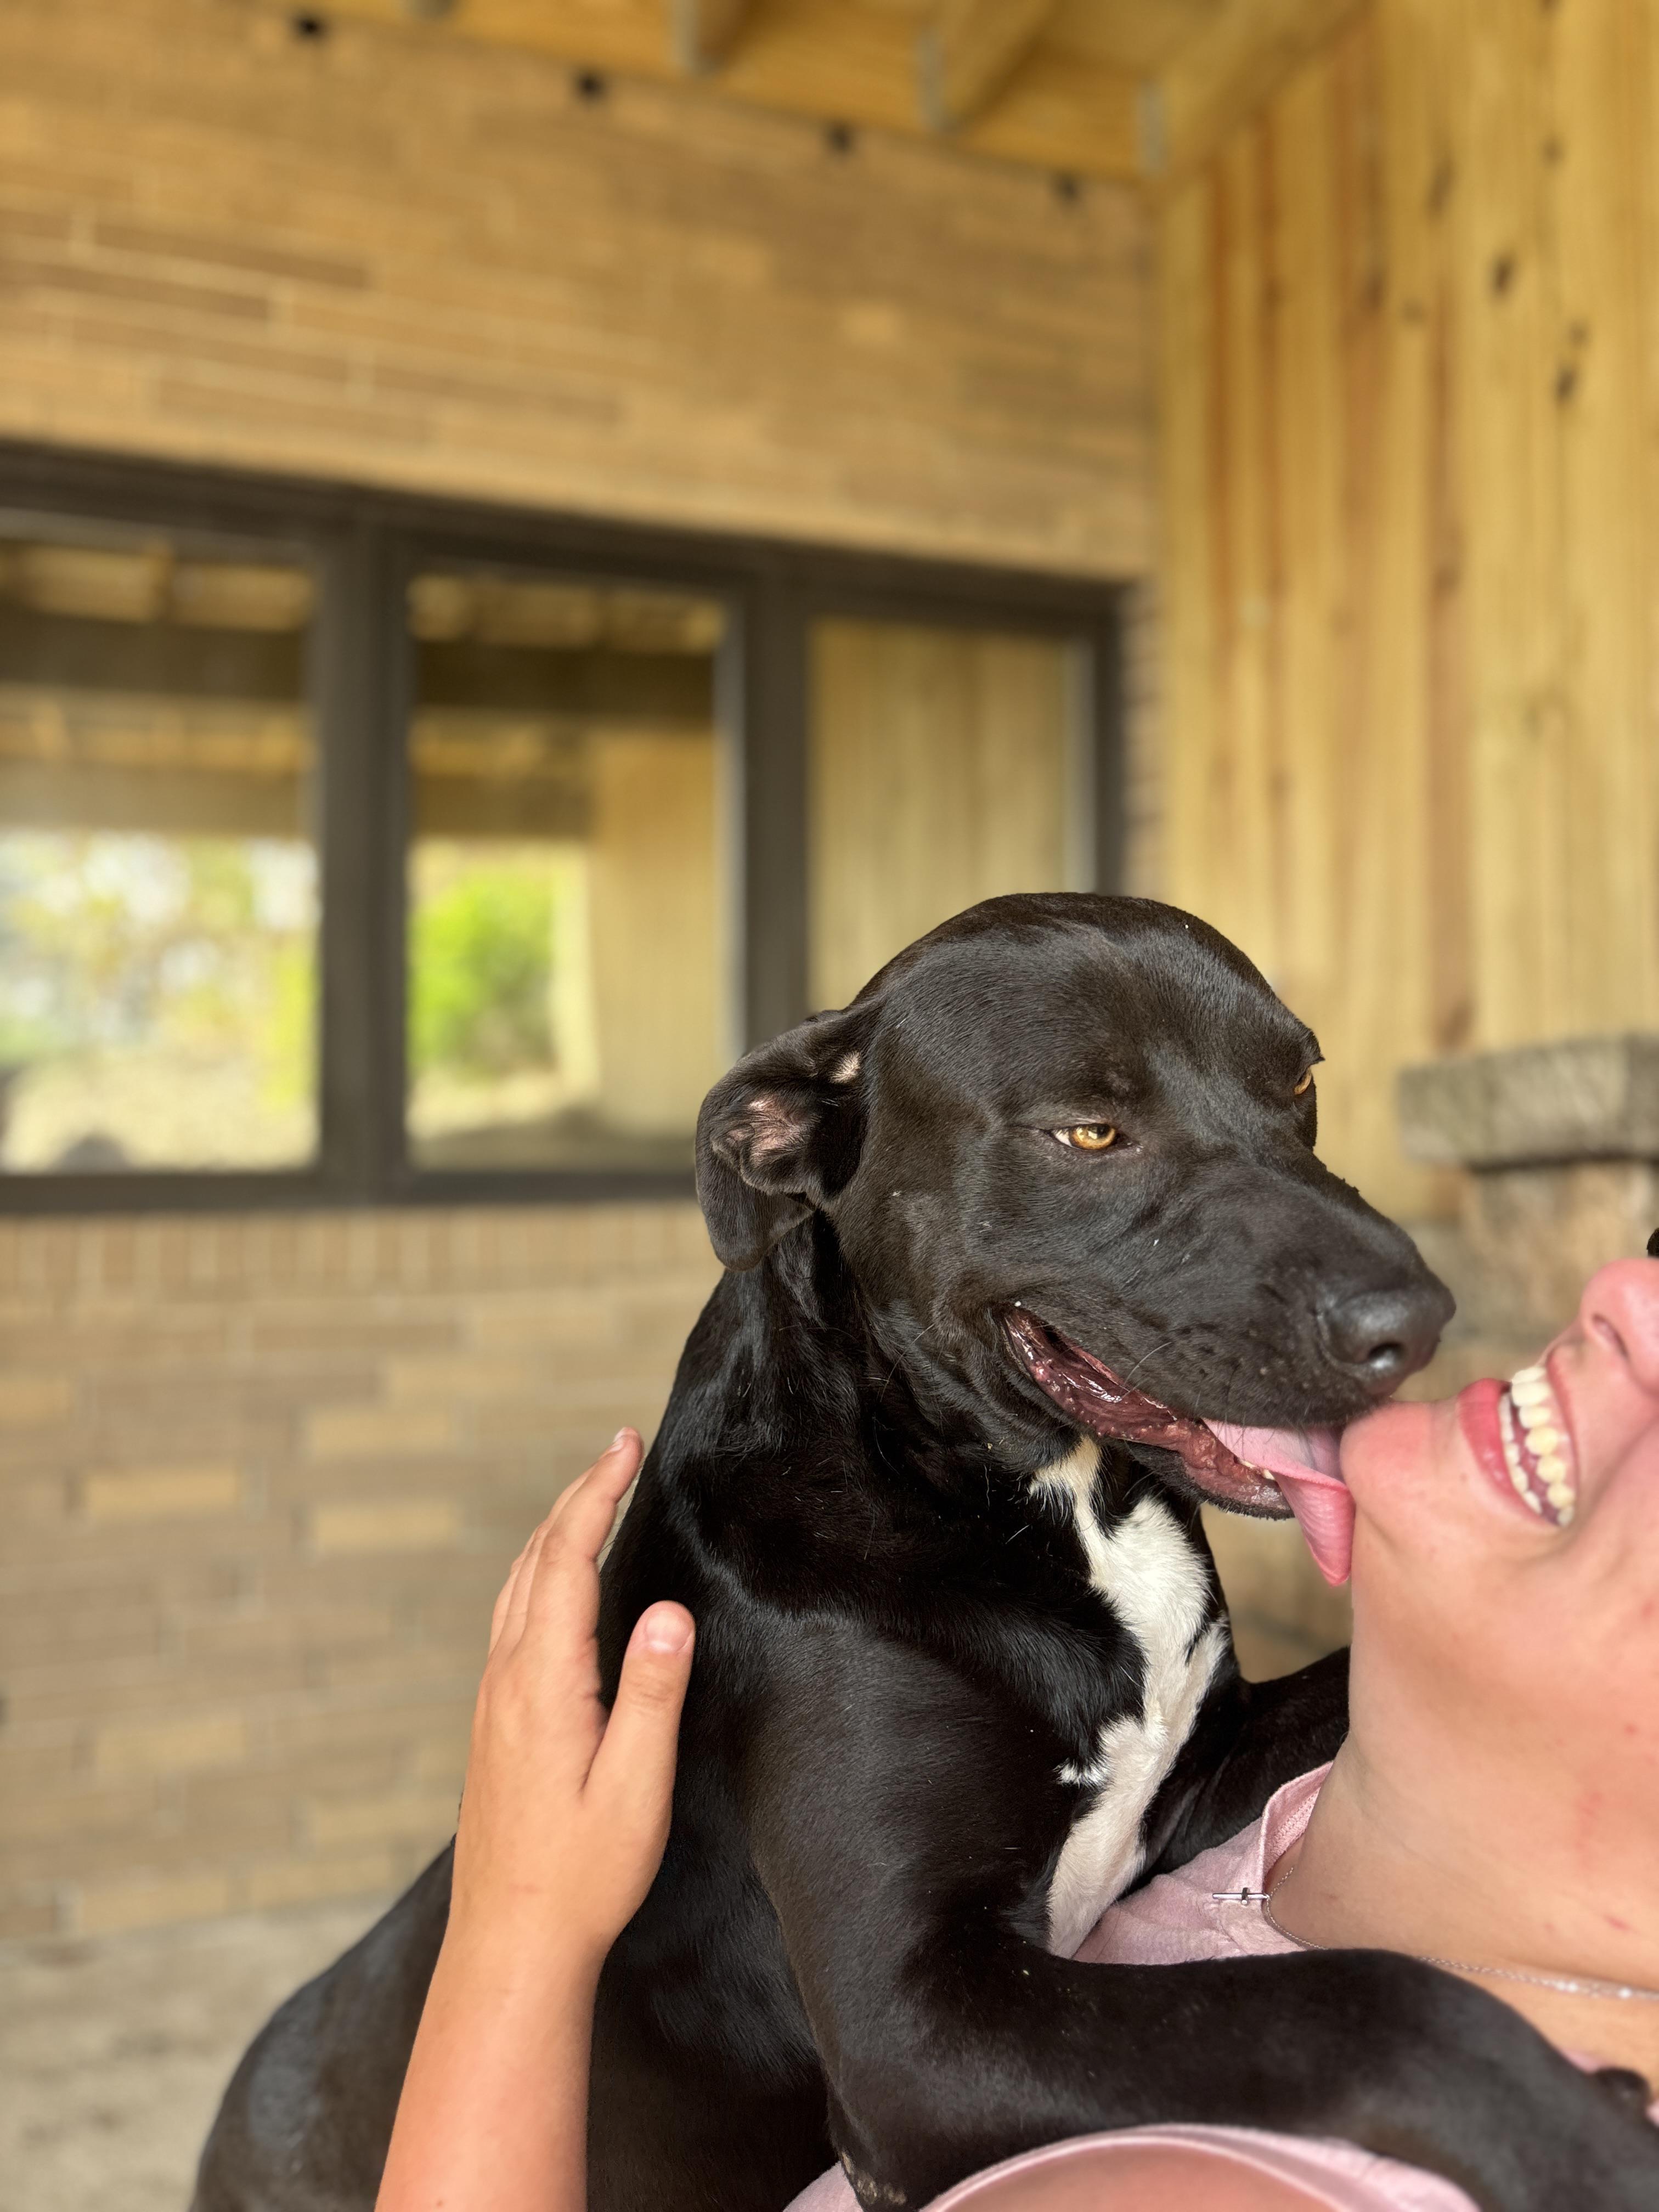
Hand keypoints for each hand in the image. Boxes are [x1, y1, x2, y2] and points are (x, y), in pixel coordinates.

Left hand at [449, 1429, 695, 1978]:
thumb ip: (651, 1696)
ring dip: (554, 1530)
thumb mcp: (635, 1790)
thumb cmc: (582, 1876)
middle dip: (578, 1496)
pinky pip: (511, 1618)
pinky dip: (539, 1572)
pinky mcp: (493, 1722)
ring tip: (593, 1495)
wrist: (510, 1944)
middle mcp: (507, 1679)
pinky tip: (556, 1582)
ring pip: (517, 1587)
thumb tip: (668, 1611)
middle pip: (535, 1559)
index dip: (597, 1494)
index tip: (626, 1443)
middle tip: (619, 1448)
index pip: (567, 1560)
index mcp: (543, 1684)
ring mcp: (492, 1700)